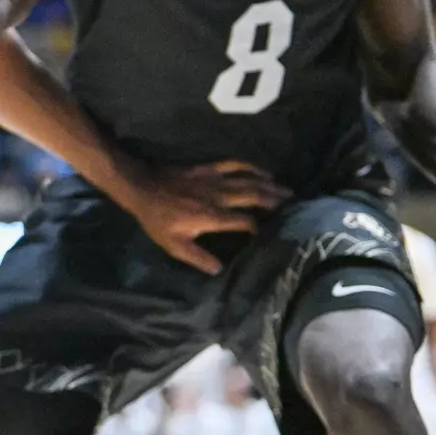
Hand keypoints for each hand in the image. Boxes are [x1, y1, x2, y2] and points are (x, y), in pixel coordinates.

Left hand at [113, 159, 289, 274]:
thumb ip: (198, 258)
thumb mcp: (174, 245)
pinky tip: (262, 170)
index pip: (245, 222)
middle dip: (275, 201)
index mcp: (213, 217)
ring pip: (248, 179)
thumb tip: (220, 270)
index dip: (259, 228)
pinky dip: (250, 166)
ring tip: (287, 190)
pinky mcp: (208, 168)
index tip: (271, 233)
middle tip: (294, 205)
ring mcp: (214, 179)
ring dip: (269, 184)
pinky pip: (234, 164)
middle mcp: (219, 196)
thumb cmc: (157, 220)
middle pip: (254, 196)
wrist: (141, 187)